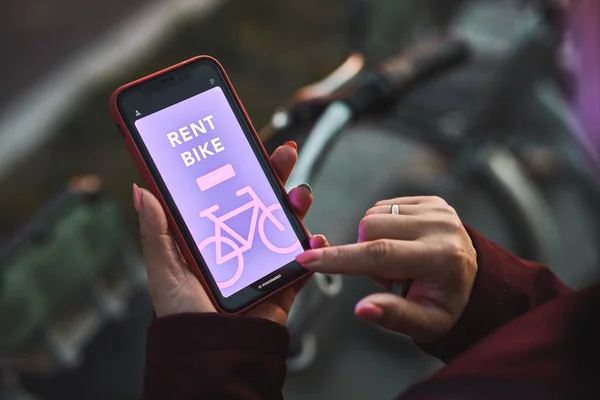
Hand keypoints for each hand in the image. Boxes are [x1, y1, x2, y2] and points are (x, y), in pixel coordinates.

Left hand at [134, 141, 327, 324]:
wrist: (210, 354)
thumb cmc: (182, 316)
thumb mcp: (163, 268)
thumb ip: (155, 230)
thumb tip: (141, 189)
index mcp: (214, 235)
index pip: (229, 193)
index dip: (240, 168)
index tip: (247, 144)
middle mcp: (242, 243)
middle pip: (263, 201)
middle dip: (276, 175)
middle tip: (284, 154)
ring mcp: (265, 261)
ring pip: (287, 225)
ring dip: (298, 205)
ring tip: (299, 195)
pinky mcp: (283, 282)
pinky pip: (304, 263)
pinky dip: (314, 250)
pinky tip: (314, 238)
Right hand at [296, 196, 476, 342]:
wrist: (472, 279)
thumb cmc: (445, 304)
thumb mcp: (425, 324)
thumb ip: (393, 316)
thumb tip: (361, 309)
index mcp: (441, 259)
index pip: (380, 254)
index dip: (340, 258)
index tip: (307, 259)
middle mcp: (441, 227)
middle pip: (370, 228)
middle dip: (364, 252)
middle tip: (387, 276)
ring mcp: (438, 209)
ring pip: (373, 214)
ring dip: (373, 240)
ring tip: (397, 260)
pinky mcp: (433, 200)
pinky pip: (384, 206)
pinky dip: (383, 228)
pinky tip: (401, 244)